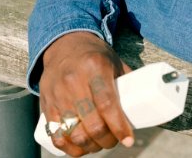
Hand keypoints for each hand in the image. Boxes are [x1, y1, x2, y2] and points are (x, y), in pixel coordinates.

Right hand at [39, 31, 133, 155]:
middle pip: (92, 123)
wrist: (64, 43)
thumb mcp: (113, 61)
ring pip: (74, 133)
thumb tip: (146, 104)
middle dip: (107, 140)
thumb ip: (126, 82)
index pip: (107, 103)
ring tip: (98, 144)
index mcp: (94, 67)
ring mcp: (58, 93)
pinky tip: (80, 147)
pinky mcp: (46, 104)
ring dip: (90, 146)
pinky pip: (56, 135)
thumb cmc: (93, 54)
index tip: (128, 139)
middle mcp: (74, 80)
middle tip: (114, 140)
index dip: (118, 126)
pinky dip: (69, 148)